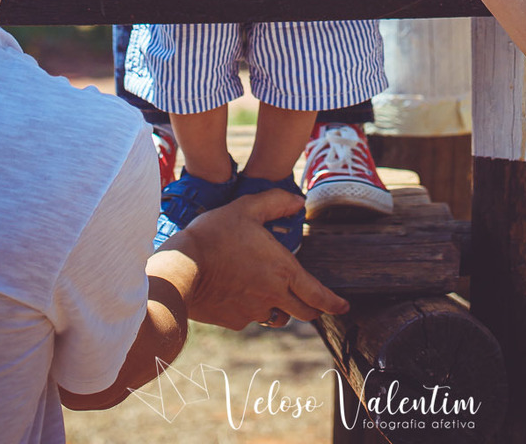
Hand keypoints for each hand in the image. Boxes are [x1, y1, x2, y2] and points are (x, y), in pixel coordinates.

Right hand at [157, 190, 347, 329]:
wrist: (181, 269)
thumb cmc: (214, 235)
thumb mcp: (246, 208)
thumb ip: (275, 203)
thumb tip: (298, 202)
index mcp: (282, 270)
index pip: (317, 294)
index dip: (334, 303)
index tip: (344, 306)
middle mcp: (272, 295)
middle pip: (304, 312)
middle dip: (313, 308)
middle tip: (313, 303)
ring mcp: (253, 312)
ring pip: (277, 316)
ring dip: (281, 308)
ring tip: (271, 291)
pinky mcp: (235, 322)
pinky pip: (250, 318)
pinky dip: (252, 308)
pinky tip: (239, 292)